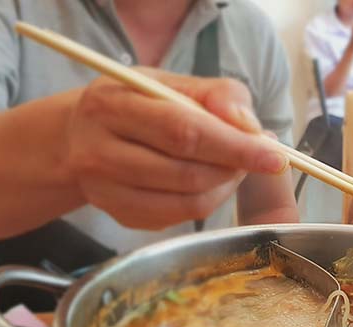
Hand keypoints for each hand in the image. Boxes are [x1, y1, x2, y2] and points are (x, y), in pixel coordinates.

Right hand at [61, 69, 287, 229]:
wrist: (78, 138)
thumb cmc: (135, 104)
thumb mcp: (169, 82)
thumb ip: (217, 94)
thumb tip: (250, 126)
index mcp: (112, 104)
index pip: (184, 131)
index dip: (235, 146)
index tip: (275, 156)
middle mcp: (99, 150)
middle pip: (187, 172)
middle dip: (235, 167)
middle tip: (258, 158)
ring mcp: (105, 190)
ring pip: (187, 201)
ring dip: (225, 187)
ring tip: (234, 166)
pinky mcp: (119, 216)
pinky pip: (179, 218)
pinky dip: (207, 203)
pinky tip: (210, 183)